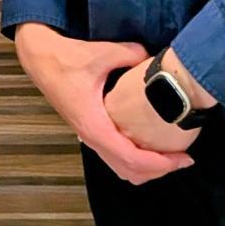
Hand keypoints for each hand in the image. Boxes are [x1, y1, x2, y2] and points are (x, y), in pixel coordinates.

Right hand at [14, 22, 193, 185]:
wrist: (41, 60)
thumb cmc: (67, 59)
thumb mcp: (101, 53)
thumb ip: (131, 55)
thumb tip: (154, 59)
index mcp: (95, 125)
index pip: (133, 159)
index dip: (161, 163)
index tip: (183, 158)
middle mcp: (92, 138)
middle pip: (130, 172)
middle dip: (159, 170)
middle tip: (183, 158)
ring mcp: (90, 137)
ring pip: (122, 169)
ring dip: (147, 168)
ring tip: (170, 155)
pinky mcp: (90, 132)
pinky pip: (115, 158)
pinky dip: (135, 161)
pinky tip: (149, 145)